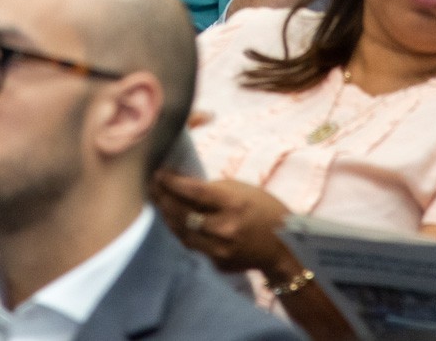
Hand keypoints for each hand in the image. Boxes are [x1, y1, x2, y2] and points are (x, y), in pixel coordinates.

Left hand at [152, 171, 293, 273]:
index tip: (158, 173)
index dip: (172, 183)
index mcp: (232, 204)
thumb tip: (184, 185)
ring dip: (167, 216)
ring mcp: (219, 249)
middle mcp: (223, 228)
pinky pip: (192, 245)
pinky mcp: (217, 263)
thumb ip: (214, 190)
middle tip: (152, 185)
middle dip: (163, 197)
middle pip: (182, 213)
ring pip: (181, 232)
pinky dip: (181, 231)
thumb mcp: (243, 190)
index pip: (194, 192)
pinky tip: (173, 220)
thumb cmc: (264, 210)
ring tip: (157, 200)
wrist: (283, 247)